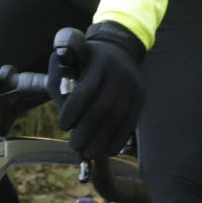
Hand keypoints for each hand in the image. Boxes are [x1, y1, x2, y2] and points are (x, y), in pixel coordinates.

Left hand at [54, 22, 146, 166]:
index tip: (63, 126)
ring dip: (102, 139)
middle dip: (87, 130)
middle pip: (104, 107)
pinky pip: (131, 121)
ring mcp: (133, 84)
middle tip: (74, 145)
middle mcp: (119, 71)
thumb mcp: (67, 63)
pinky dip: (119, 138)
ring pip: (118, 117)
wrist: (117, 49)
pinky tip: (107, 150)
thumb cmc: (82, 62)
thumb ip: (60, 86)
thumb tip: (66, 124)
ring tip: (88, 153)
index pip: (87, 90)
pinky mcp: (140, 96)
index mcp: (98, 60)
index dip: (74, 111)